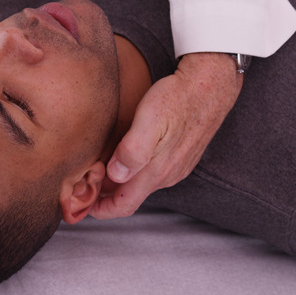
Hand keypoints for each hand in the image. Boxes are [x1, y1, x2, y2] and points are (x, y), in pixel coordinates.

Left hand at [89, 52, 242, 218]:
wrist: (211, 84)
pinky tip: (127, 155)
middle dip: (108, 195)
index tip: (83, 204)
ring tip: (101, 167)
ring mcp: (177, 167)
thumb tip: (115, 174)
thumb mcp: (151, 119)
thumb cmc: (177, 98)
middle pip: (131, 196)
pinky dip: (136, 171)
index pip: (124, 206)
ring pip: (143, 184)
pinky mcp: (183, 157)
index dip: (102, 210)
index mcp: (157, 171)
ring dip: (121, 182)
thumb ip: (133, 150)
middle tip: (87, 181)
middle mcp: (168, 175)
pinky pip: (155, 172)